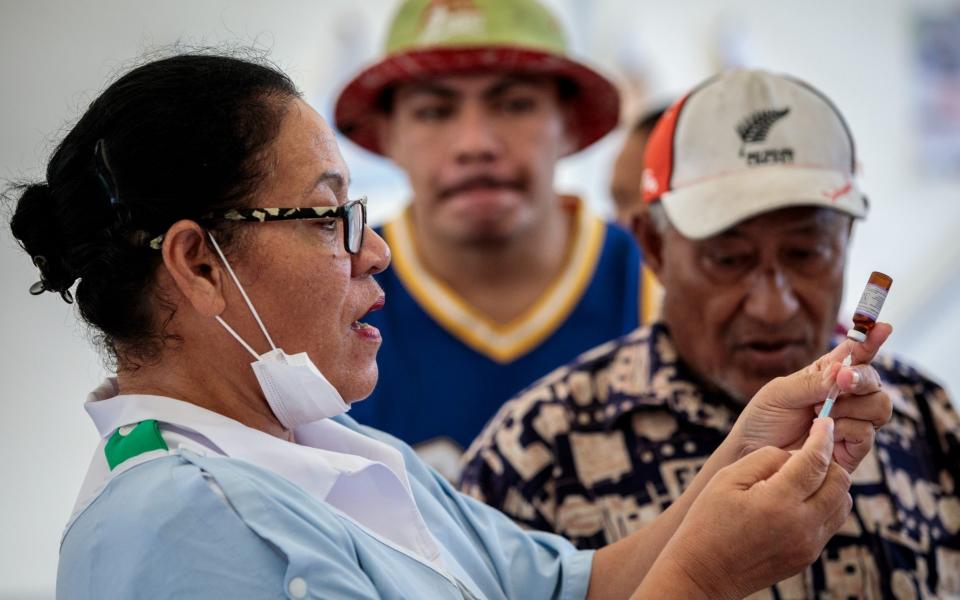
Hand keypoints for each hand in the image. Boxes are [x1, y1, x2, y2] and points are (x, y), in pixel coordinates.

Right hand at [646, 419, 851, 599]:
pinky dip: (825, 504)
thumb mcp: (727, 479)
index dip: (822, 436)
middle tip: (810, 450)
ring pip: (843, 502)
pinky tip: (800, 498)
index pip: (815, 461)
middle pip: (840, 481)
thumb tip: (795, 454)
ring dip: (831, 483)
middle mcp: (801, 525)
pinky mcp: (808, 556)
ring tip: (805, 476)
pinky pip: (831, 522)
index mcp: (778, 501)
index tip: (825, 421)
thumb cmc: (708, 521)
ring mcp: (808, 544)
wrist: (705, 572)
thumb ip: (765, 459)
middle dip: (829, 459)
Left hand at [730, 323, 892, 471]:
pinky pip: (867, 433)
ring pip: (880, 406)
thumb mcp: (780, 392)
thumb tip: (843, 371)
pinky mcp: (851, 449)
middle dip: (862, 378)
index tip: (882, 327)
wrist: (750, 454)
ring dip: (851, 406)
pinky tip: (822, 431)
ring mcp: (851, 423)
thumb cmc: (763, 419)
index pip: (857, 355)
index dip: (871, 341)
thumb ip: (812, 382)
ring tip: (817, 413)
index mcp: (828, 375)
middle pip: (876, 381)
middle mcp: (846, 398)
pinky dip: (846, 428)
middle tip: (841, 381)